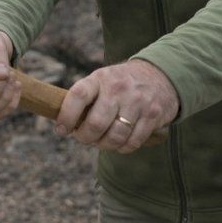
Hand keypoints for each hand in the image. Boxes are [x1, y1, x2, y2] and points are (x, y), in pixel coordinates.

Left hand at [55, 59, 178, 152]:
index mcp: (100, 78)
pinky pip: (132, 142)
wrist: (160, 74)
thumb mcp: (102, 80)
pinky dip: (122, 148)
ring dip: (104, 145)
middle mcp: (118, 88)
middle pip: (96, 124)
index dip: (66, 116)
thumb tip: (63, 125)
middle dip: (85, 138)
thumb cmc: (121, 83)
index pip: (78, 95)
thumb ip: (85, 99)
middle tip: (85, 138)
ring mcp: (137, 102)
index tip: (61, 130)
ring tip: (102, 141)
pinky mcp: (153, 115)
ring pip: (114, 137)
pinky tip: (120, 142)